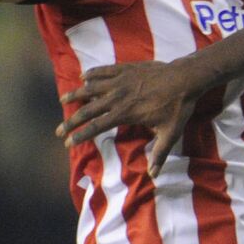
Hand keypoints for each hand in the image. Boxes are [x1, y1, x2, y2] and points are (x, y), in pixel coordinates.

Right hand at [56, 60, 202, 172]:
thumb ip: (160, 153)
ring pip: (91, 87)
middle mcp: (117, 97)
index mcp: (125, 113)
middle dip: (71, 121)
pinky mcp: (126, 69)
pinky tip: (83, 77)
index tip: (67, 142)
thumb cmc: (178, 107)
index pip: (96, 126)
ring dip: (75, 94)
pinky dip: (92, 73)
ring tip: (62, 100)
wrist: (185, 78)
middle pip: (87, 110)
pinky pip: (104, 70)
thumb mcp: (171, 133)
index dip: (80, 135)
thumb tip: (154, 174)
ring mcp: (120, 81)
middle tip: (58, 130)